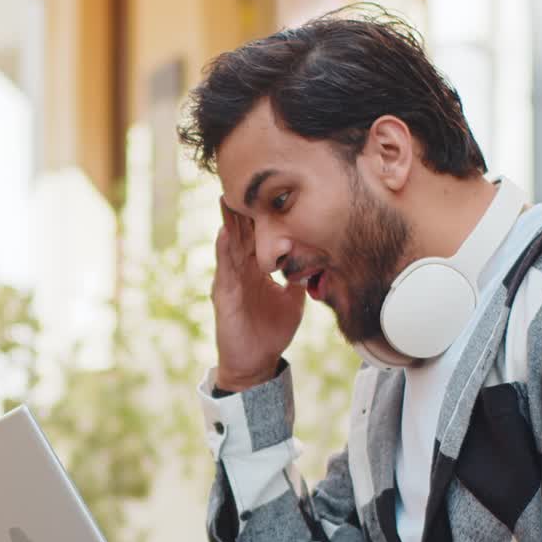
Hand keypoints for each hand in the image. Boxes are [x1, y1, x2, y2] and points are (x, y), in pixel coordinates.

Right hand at [212, 199, 305, 391]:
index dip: (262, 213)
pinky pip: (224, 270)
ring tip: (228, 196)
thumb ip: (299, 278)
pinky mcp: (223, 296)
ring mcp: (230, 281)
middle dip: (242, 207)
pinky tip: (225, 234)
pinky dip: (224, 251)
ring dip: (228, 221)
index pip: (258, 234)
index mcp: (256, 268)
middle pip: (240, 231)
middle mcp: (241, 270)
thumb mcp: (292, 299)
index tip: (268, 187)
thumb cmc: (271, 331)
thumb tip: (318, 261)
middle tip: (243, 177)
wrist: (256, 363)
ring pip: (229, 245)